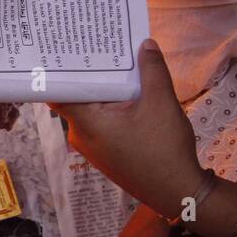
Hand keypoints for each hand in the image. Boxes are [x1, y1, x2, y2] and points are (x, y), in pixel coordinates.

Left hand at [51, 39, 202, 218]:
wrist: (178, 192)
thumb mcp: (161, 102)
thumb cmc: (164, 148)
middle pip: (75, 98)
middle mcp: (81, 136)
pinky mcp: (104, 153)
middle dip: (87, 75)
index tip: (62, 51)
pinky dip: (110, 108)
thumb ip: (152, 70)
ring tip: (115, 66)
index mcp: (87, 123)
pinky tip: (127, 95)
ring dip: (102, 92)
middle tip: (94, 48)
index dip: (59, 71)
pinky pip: (100, 123)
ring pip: (90, 111)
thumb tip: (146, 44)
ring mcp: (92, 147)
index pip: (58, 92)